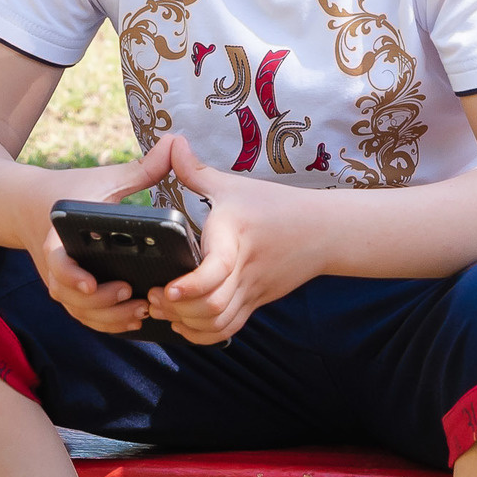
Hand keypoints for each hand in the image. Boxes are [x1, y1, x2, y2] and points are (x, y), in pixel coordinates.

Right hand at [27, 137, 175, 335]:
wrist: (27, 206)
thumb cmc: (70, 191)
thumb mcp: (103, 178)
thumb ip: (141, 168)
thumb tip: (175, 143)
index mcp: (58, 237)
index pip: (57, 263)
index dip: (71, 276)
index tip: (91, 284)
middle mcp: (55, 265)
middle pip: (70, 297)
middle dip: (101, 304)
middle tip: (132, 297)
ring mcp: (60, 283)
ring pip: (78, 312)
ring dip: (108, 318)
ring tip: (141, 312)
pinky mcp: (68, 294)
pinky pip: (84, 316)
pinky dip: (106, 323)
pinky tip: (135, 321)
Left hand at [152, 136, 325, 344]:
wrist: (324, 231)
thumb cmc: (276, 205)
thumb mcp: (234, 185)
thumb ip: (197, 171)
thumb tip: (171, 142)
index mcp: (235, 237)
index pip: (216, 270)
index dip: (190, 285)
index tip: (168, 288)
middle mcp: (244, 269)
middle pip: (212, 306)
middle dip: (177, 309)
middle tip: (151, 296)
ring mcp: (252, 290)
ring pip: (219, 322)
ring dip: (188, 323)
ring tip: (163, 309)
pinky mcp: (256, 302)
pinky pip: (229, 329)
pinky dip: (204, 334)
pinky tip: (183, 324)